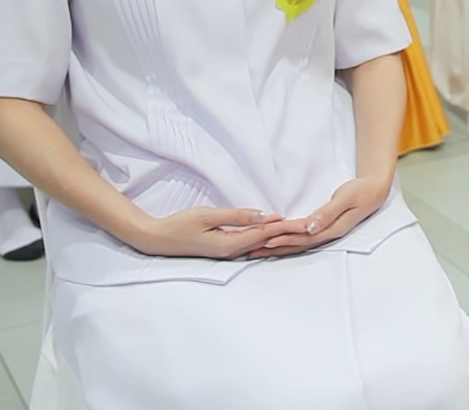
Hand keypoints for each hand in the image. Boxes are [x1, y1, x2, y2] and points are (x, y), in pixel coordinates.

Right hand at [128, 207, 305, 259]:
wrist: (157, 239)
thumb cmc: (180, 225)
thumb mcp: (207, 215)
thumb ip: (236, 216)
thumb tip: (264, 216)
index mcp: (230, 245)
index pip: (265, 234)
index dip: (286, 226)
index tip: (305, 222)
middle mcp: (232, 252)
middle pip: (266, 240)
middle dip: (288, 233)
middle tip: (311, 226)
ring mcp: (228, 252)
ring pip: (260, 243)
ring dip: (279, 235)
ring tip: (299, 230)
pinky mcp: (223, 249)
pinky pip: (250, 243)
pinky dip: (265, 237)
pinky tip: (274, 234)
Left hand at [249, 176, 391, 258]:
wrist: (375, 189)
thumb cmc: (361, 191)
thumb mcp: (346, 198)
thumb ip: (328, 213)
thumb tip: (310, 227)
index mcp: (333, 229)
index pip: (304, 237)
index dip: (284, 239)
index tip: (265, 239)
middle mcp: (328, 234)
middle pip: (297, 245)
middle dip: (275, 247)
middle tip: (252, 250)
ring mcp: (326, 233)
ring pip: (298, 244)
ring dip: (278, 247)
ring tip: (257, 249)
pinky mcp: (324, 228)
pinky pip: (302, 238)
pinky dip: (287, 240)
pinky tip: (276, 241)